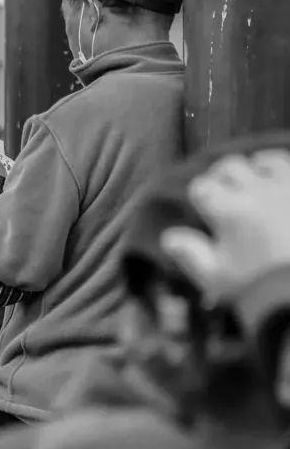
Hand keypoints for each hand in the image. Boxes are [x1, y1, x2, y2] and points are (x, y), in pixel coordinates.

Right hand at [160, 150, 289, 302]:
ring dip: (255, 168)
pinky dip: (281, 170)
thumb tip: (169, 236)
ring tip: (254, 181)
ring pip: (265, 161)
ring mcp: (286, 189)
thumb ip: (189, 254)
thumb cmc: (257, 287)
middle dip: (222, 176)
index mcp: (228, 212)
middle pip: (231, 167)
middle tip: (224, 190)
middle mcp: (256, 193)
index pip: (202, 188)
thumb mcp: (214, 277)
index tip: (203, 208)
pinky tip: (279, 181)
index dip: (199, 195)